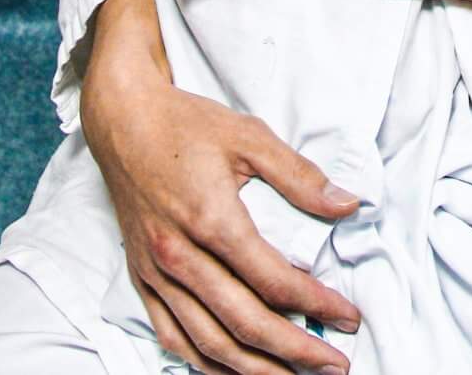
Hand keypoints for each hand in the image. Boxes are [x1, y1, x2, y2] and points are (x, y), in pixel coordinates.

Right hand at [82, 0, 361, 373]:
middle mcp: (180, 256)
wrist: (123, 120)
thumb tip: (348, 203)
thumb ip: (300, 176)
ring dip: (254, 369)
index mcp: (211, 220)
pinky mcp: (142, 278)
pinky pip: (172, 336)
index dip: (317, 305)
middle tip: (335, 364)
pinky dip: (205, 362)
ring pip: (208, 342)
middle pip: (245, 324)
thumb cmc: (186, 125)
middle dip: (295, 352)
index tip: (348, 318)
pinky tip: (233, 371)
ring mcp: (157, 273)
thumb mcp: (250, 136)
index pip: (274, 281)